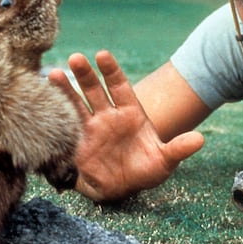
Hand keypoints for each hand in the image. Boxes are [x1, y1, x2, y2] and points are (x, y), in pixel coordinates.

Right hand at [48, 50, 203, 201]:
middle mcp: (108, 114)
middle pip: (95, 89)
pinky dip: (54, 113)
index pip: (119, 85)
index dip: (111, 70)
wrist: (123, 188)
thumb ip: (178, 149)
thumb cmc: (145, 170)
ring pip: (76, 102)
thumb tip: (200, 139)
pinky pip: (64, 124)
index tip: (102, 55)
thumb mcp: (164, 161)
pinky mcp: (76, 141)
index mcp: (130, 112)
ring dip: (65, 89)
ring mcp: (90, 126)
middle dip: (85, 74)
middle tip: (76, 58)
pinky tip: (42, 99)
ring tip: (53, 74)